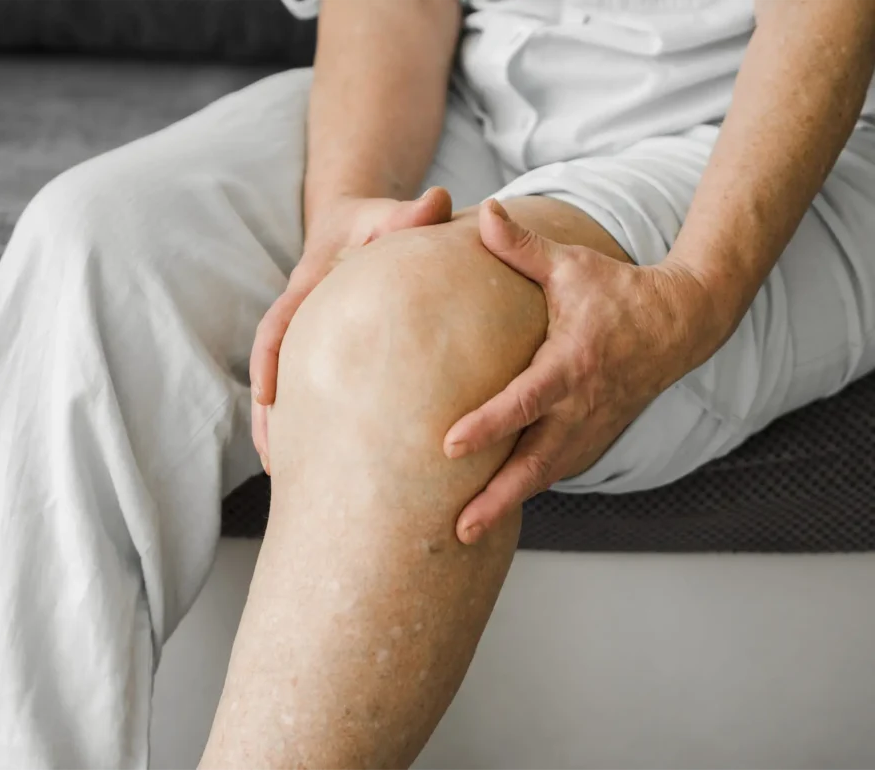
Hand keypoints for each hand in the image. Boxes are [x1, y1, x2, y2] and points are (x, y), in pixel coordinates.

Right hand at [250, 187, 453, 472]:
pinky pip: (311, 390)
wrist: (359, 224)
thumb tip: (438, 201)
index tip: (266, 395)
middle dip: (268, 415)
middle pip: (274, 369)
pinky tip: (323, 461)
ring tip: (285, 476)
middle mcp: (304, 317)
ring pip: (288, 388)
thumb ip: (409, 213)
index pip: (279, 324)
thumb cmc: (376, 221)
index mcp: (308, 286)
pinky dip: (311, 424)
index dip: (269, 359)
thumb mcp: (388, 213)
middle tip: (271, 460)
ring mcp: (311, 338)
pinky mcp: (325, 353)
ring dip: (282, 429)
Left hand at [446, 199, 720, 544]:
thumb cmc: (616, 292)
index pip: (524, 401)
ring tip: (466, 534)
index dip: (488, 425)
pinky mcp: (595, 439)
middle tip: (458, 530)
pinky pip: (557, 470)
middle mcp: (581, 406)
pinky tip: (495, 507)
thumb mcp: (571, 265)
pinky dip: (528, 490)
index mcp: (571, 364)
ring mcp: (591, 429)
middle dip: (498, 499)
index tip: (448, 447)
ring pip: (546, 476)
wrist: (679, 325)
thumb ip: (522, 246)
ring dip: (510, 505)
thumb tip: (481, 210)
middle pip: (535, 464)